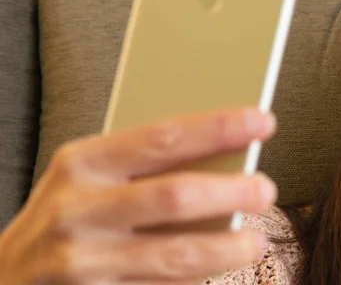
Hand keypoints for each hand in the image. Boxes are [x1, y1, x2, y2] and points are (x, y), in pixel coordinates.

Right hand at [0, 107, 278, 283]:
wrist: (8, 278)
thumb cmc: (68, 214)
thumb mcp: (90, 176)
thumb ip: (143, 166)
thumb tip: (224, 157)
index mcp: (82, 162)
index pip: (163, 136)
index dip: (219, 128)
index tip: (263, 121)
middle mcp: (78, 209)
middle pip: (175, 196)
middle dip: (231, 192)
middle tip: (266, 189)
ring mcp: (82, 262)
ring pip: (175, 256)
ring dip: (226, 248)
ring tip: (256, 241)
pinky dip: (197, 282)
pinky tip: (219, 270)